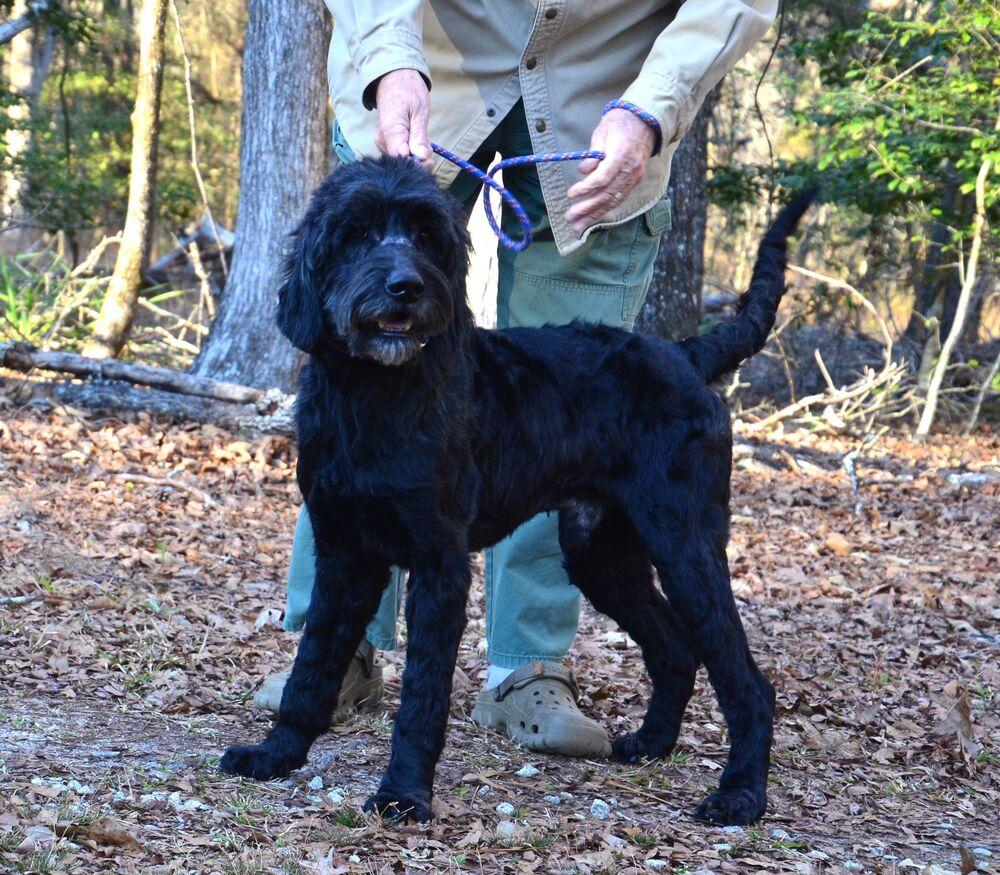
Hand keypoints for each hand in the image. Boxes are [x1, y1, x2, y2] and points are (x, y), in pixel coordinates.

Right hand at [374, 69, 431, 168]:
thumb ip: (420, 136)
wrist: (393, 78)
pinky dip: (410, 150)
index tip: (430, 160)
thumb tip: (423, 157)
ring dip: (416, 154)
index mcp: (390, 131)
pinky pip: (399, 153)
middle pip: (402, 161)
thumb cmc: (408, 91)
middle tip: (429, 146)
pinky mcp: (385, 143)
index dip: (418, 164)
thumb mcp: (419, 111)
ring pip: (402, 159)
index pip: (402, 159)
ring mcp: (382, 142)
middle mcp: (382, 140)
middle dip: (419, 159)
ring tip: (422, 138)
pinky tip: (415, 140)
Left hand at [566, 109, 656, 233]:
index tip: (570, 195)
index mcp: (621, 155)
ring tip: (578, 225)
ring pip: (613, 201)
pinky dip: (605, 209)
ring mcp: (635, 177)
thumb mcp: (602, 132)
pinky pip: (619, 199)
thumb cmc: (619, 123)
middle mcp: (630, 169)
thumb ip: (593, 154)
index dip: (586, 188)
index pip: (602, 178)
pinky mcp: (635, 181)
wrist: (645, 121)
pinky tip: (592, 217)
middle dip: (587, 208)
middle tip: (570, 217)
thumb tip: (583, 171)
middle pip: (607, 194)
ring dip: (594, 214)